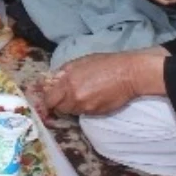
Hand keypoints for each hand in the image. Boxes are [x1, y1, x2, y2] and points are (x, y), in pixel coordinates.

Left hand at [43, 49, 163, 115]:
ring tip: (82, 94)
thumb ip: (63, 72)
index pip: (49, 99)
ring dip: (72, 105)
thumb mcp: (79, 62)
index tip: (50, 96)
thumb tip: (51, 80)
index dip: (48, 98)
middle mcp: (75, 97)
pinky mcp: (96, 113)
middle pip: (59, 108)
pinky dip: (84, 107)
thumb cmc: (104, 64)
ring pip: (71, 111)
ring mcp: (86, 107)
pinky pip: (83, 113)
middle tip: (66, 95)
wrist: (128, 74)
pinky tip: (92, 97)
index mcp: (68, 82)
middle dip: (59, 103)